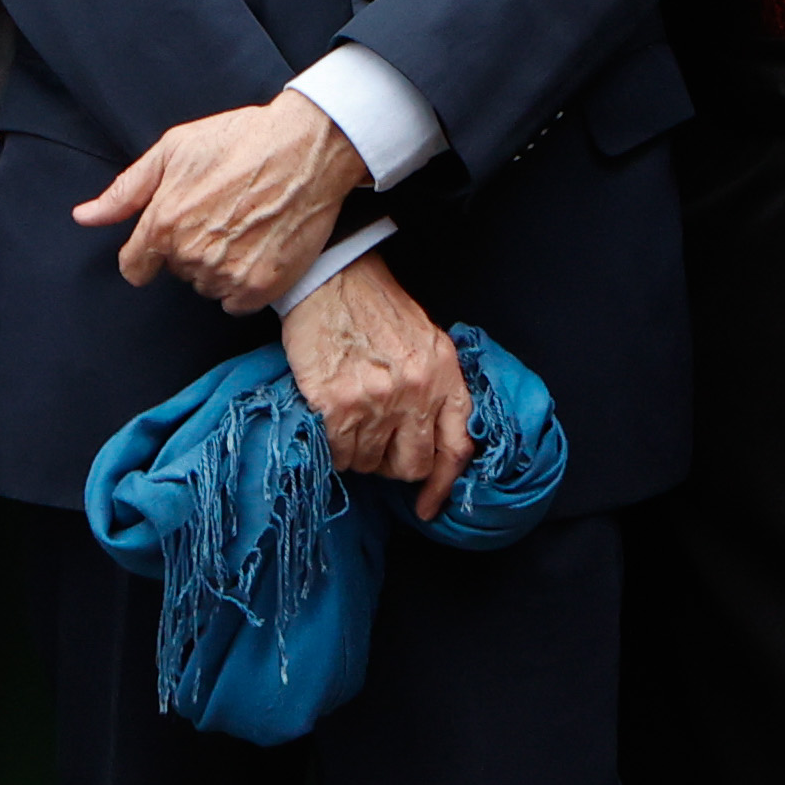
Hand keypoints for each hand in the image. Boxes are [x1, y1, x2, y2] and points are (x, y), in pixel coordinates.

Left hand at [78, 91, 367, 311]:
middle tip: (221, 212)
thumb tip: (84, 217)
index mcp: (163, 223)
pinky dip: (245, 283)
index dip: (148, 252)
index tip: (168, 238)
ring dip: (219, 266)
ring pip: (207, 286)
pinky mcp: (262, 287)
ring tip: (244, 226)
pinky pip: (237, 303)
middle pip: (176, 272)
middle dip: (190, 248)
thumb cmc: (240, 140)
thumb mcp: (173, 150)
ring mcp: (228, 274)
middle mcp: (191, 255)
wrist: (307, 148)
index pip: (135, 267)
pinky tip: (259, 248)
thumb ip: (125, 192)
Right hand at [283, 257, 470, 519]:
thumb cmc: (377, 309)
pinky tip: (328, 420)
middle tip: (375, 443)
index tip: (427, 506)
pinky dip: (331, 448)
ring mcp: (376, 401)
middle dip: (391, 464)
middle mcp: (416, 393)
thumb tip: (428, 441)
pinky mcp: (336, 405)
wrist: (333, 278)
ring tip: (348, 418)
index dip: (443, 486)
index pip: (456, 448)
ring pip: (368, 464)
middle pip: (411, 466)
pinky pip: (337, 454)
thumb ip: (436, 389)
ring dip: (357, 452)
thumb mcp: (427, 343)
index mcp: (445, 377)